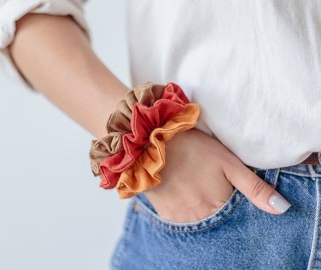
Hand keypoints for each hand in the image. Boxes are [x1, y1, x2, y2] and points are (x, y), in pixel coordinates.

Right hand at [144, 129, 290, 222]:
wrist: (154, 143)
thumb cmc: (194, 149)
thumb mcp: (229, 163)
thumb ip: (255, 188)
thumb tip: (282, 208)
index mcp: (219, 206)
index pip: (235, 218)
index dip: (235, 205)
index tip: (226, 190)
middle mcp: (200, 218)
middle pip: (217, 222)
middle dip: (218, 209)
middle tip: (209, 187)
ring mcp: (181, 219)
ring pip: (199, 222)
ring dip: (202, 211)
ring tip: (196, 189)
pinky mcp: (166, 215)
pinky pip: (182, 220)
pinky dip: (187, 211)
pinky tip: (185, 193)